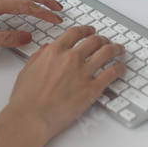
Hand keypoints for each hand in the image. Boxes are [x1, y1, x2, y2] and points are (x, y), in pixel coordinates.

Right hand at [7, 26, 124, 139]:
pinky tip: (121, 68)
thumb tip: (47, 49)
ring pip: (107, 52)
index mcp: (55, 51)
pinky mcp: (92, 89)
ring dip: (115, 49)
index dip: (86, 29)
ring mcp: (83, 73)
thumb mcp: (28, 69)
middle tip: (106, 41)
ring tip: (119, 50)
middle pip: (94, 40)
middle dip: (102, 39)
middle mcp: (71, 58)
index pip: (76, 33)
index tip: (90, 31)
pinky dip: (119, 68)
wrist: (31, 117)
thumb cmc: (26, 98)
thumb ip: (40, 56)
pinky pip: (112, 73)